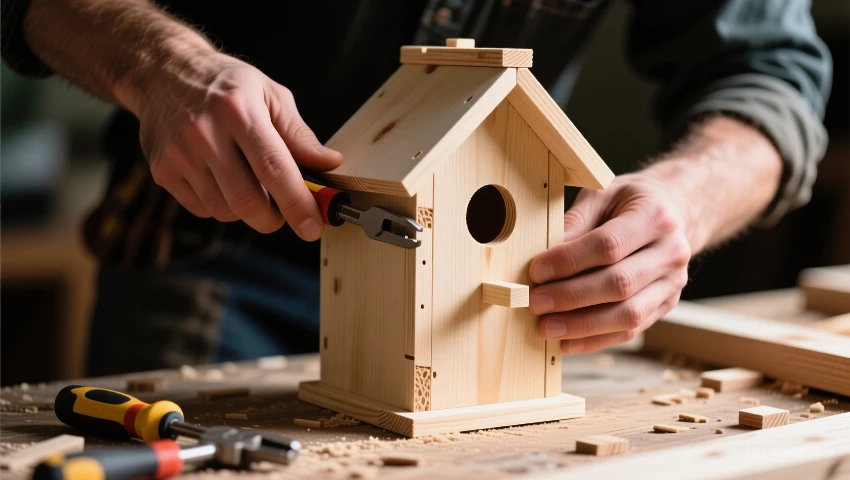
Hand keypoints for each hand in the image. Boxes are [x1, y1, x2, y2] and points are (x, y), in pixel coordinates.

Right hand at [139, 53, 341, 238]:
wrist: (163, 71)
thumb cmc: (227, 85)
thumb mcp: (270, 95)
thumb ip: (298, 134)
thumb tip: (329, 164)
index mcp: (239, 111)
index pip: (273, 168)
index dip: (296, 203)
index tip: (312, 226)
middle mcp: (205, 133)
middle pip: (247, 201)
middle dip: (274, 219)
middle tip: (285, 212)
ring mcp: (179, 155)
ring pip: (225, 211)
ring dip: (248, 211)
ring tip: (252, 186)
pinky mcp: (161, 171)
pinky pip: (202, 209)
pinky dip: (221, 206)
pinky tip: (223, 181)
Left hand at [528, 172, 691, 353]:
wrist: (675, 212)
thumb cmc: (629, 202)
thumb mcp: (602, 195)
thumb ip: (575, 221)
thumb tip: (543, 255)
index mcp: (655, 217)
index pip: (608, 245)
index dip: (569, 261)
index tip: (536, 271)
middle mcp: (671, 252)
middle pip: (619, 283)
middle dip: (571, 297)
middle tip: (536, 303)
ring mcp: (673, 282)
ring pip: (628, 314)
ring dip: (582, 325)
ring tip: (547, 328)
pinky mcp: (667, 304)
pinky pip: (631, 330)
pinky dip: (596, 339)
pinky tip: (567, 342)